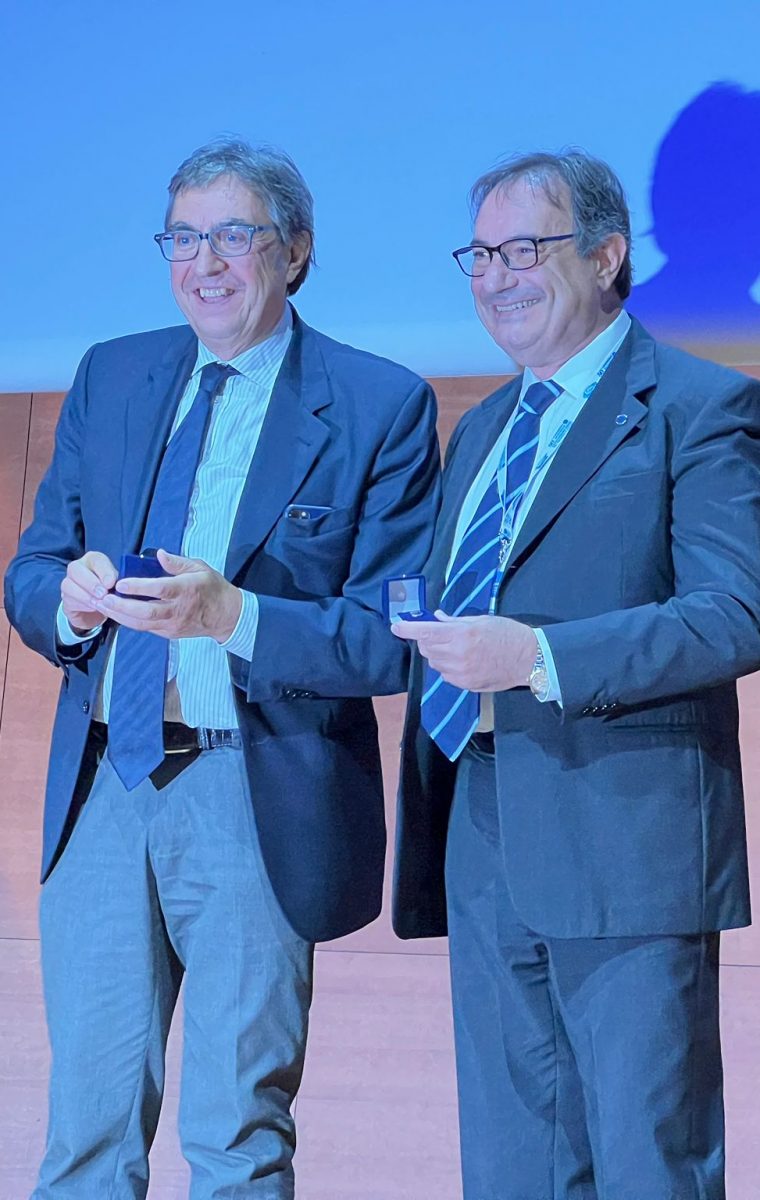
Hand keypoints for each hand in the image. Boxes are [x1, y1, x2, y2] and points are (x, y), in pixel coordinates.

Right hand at [61, 550, 117, 632]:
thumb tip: (122, 585)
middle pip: (75, 568)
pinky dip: (82, 605)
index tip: (111, 584)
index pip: (95, 559)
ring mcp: (68, 583)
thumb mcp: (118, 586)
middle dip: (91, 583)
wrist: (100, 611)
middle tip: (103, 594)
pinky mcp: (66, 599)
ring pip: (68, 585)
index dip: (103, 571)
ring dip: (85, 596)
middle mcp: (78, 568)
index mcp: (93, 560)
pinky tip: (93, 608)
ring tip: (99, 604)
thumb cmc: (111, 593)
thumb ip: (119, 583)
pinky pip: (69, 600)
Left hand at [95, 549, 241, 642]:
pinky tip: (117, 612)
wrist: (225, 616)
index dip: (138, 587)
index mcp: (186, 589)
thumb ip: (177, 562)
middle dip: (122, 606)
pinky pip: (146, 628)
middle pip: (146, 612)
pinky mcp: (169, 633)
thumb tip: (159, 554)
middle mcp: (178, 609)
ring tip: (103, 606)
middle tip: (104, 598)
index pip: (159, 589)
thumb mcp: (199, 567)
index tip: (120, 583)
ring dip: (120, 616)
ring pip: (142, 624)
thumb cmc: (212, 588)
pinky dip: (129, 621)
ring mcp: (173, 624)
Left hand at [392, 611, 537, 691]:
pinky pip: (445, 675)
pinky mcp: (465, 685)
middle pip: (426, 648)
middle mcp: (457, 655)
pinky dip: (447, 666)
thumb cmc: (506, 633)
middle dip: (426, 639)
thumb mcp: (481, 620)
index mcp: (461, 635)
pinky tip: (462, 661)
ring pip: (434, 662)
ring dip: (437, 653)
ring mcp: (460, 673)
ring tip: (454, 647)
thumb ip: (455, 621)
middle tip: (438, 633)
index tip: (395, 626)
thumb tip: (436, 618)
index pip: (425, 632)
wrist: (528, 659)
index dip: (407, 629)